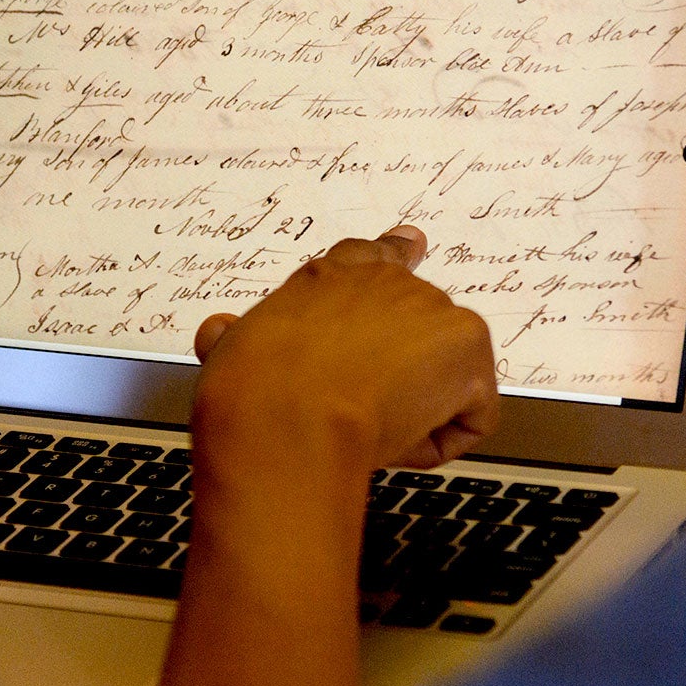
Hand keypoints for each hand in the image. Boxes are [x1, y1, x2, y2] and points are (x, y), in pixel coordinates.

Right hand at [190, 226, 497, 476]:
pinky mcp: (467, 344)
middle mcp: (383, 281)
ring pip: (444, 378)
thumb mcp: (233, 352)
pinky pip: (469, 415)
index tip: (411, 244)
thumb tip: (217, 333)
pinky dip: (437, 442)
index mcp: (327, 279)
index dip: (392, 255)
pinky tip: (394, 439)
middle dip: (402, 376)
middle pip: (420, 328)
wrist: (286, 418)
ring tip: (366, 425)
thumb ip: (238, 338)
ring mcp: (431, 308)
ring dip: (415, 410)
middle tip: (359, 412)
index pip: (370, 258)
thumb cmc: (252, 392)